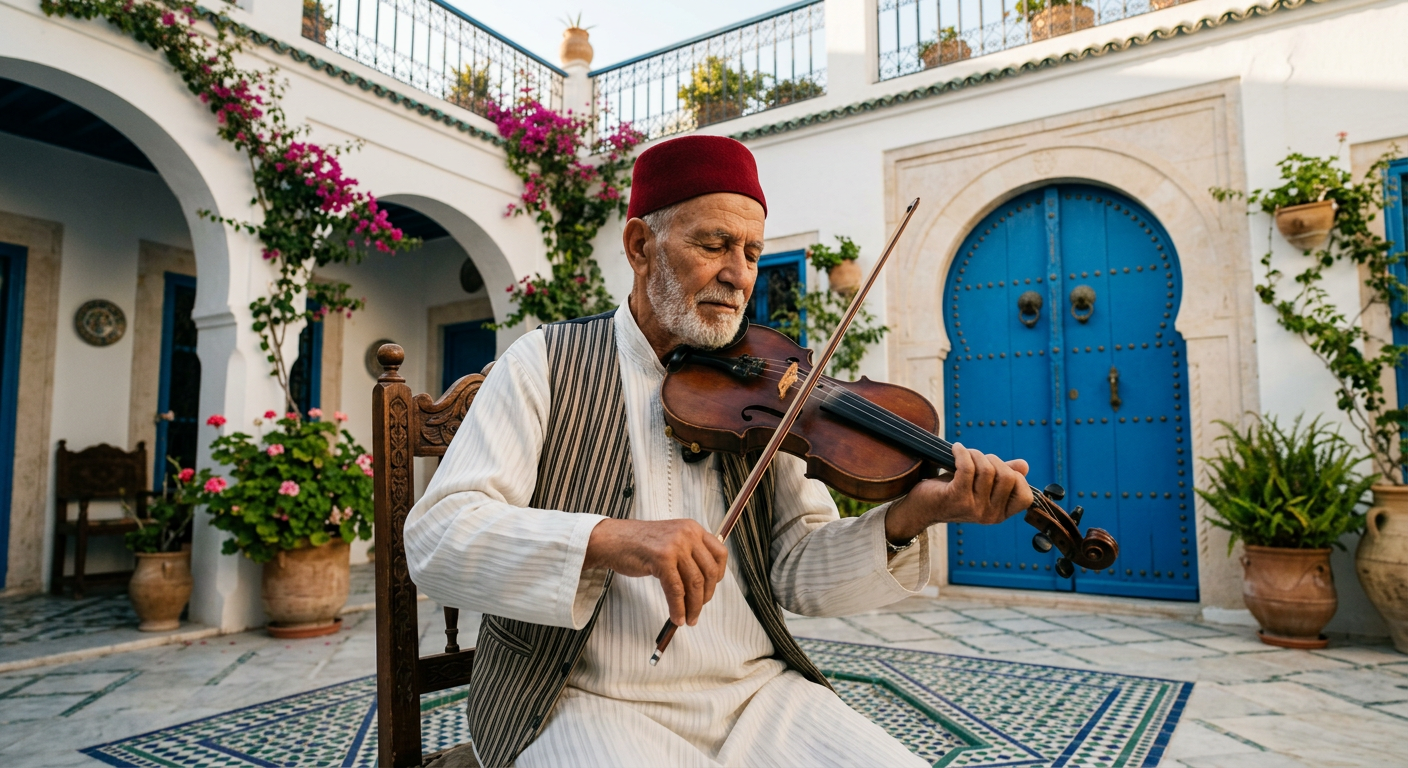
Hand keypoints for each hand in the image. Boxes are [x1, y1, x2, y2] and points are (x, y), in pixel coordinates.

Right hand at [583, 518, 727, 626]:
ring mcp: (675, 546)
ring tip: (688, 619)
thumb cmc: (638, 543)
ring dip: (693, 607)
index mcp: (692, 528)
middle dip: (706, 596)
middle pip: (709, 572)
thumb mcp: (670, 539)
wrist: (612, 540)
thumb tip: (704, 583)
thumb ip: (688, 553)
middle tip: (698, 610)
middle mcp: (687, 534)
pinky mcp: (662, 559)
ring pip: (694, 583)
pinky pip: (676, 591)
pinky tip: (676, 617)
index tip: (711, 589)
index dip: (719, 575)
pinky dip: (678, 608)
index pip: (720, 553)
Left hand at [884, 443, 1032, 543]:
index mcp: (1000, 514)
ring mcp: (974, 508)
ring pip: (987, 469)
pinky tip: (955, 448)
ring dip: (975, 454)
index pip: (1026, 496)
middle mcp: (990, 515)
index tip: (997, 468)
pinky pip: (967, 467)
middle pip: (1008, 477)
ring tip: (964, 454)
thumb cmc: (952, 492)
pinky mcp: (956, 497)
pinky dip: (962, 453)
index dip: (1015, 476)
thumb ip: (1003, 476)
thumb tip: (1024, 466)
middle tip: (977, 458)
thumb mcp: (981, 485)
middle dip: (993, 460)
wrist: (921, 507)